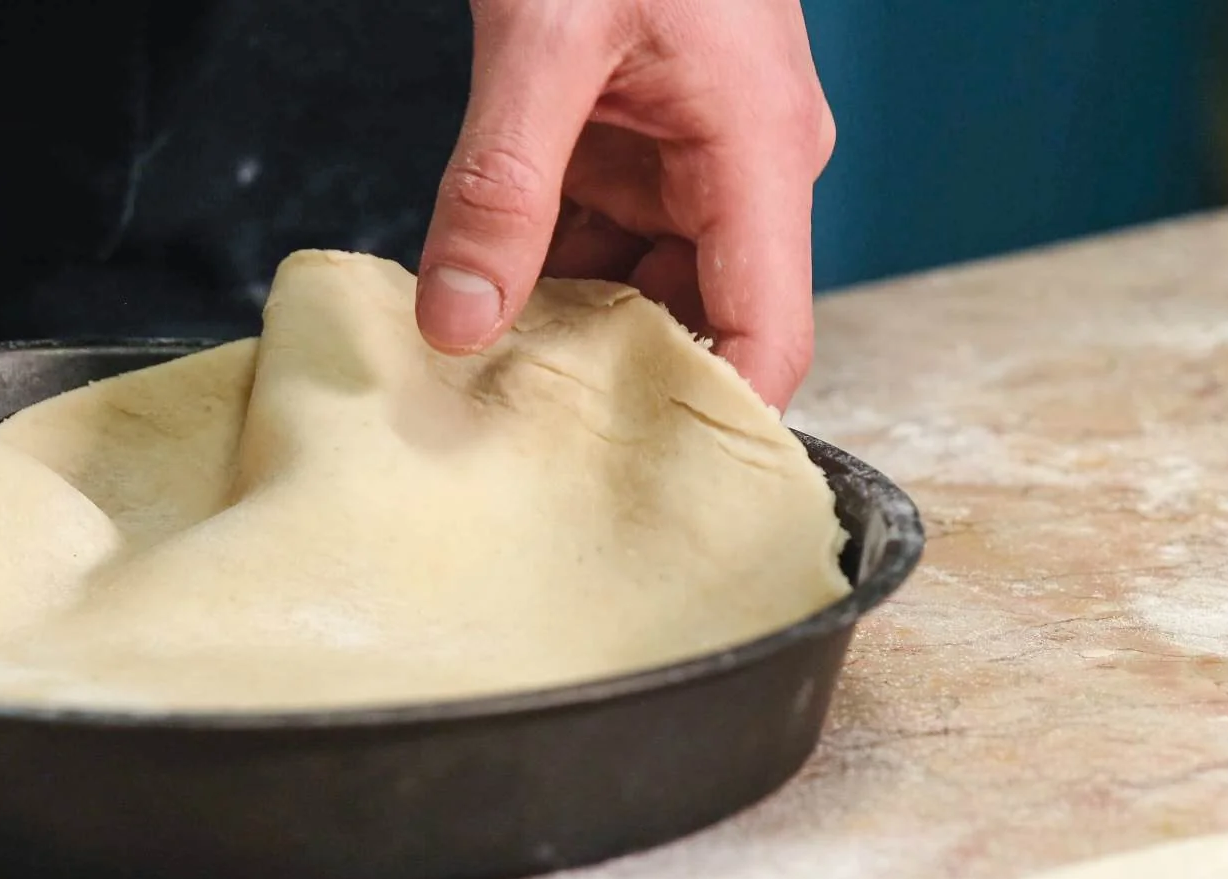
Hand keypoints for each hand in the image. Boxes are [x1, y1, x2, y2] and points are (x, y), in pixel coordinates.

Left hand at [415, 0, 834, 409]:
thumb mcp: (542, 38)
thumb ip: (501, 185)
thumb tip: (459, 322)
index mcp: (760, 153)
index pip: (767, 336)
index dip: (714, 422)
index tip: (636, 484)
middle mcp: (749, 169)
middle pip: (700, 323)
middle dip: (615, 384)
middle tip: (519, 436)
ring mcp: (701, 157)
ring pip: (643, 286)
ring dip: (572, 328)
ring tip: (487, 380)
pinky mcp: (654, 141)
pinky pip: (611, 235)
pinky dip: (552, 270)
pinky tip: (487, 301)